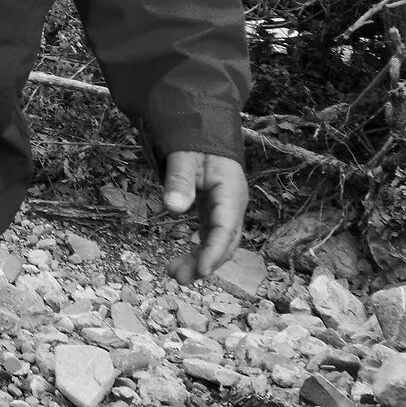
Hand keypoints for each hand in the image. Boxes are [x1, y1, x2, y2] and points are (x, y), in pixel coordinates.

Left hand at [163, 150, 249, 283]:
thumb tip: (173, 208)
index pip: (225, 229)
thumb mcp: (184, 156)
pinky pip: (211, 235)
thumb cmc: (195, 140)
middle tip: (178, 278)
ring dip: (200, 259)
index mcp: (231, 192)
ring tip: (174, 272)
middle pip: (224, 241)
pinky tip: (186, 260)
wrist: (204, 128)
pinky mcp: (215, 210)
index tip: (201, 272)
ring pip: (217, 241)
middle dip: (205, 263)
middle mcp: (232, 205)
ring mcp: (225, 209)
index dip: (214, 253)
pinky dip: (200, 249)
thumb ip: (179, 180)